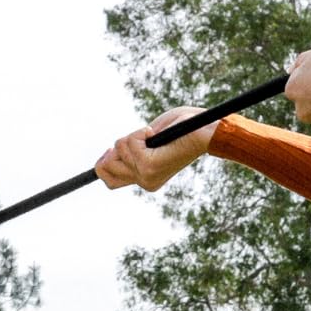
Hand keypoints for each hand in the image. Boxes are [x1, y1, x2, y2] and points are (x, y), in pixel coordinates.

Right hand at [95, 106, 216, 193]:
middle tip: (142, 138)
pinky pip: (129, 143)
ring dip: (134, 136)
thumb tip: (108, 153)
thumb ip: (130, 149)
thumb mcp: (150, 141)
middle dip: (119, 147)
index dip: (104, 163)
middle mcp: (144, 181)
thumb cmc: (184, 129)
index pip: (110, 181)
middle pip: (106, 166)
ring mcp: (145, 175)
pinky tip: (156, 133)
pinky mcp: (149, 166)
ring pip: (119, 150)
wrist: (206, 131)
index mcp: (146, 178)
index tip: (111, 150)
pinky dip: (140, 132)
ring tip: (154, 135)